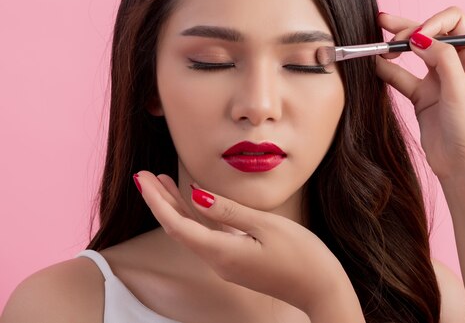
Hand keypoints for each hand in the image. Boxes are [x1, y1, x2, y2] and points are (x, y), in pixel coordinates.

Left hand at [133, 171, 363, 321]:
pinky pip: (208, 236)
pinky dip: (196, 217)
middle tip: (142, 176)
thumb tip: (195, 195)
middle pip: (179, 228)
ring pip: (192, 232)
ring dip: (175, 207)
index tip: (141, 179)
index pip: (177, 224)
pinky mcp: (238, 261)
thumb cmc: (301, 256)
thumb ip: (228, 211)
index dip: (157, 201)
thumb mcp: (266, 226)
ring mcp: (228, 263)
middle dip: (159, 201)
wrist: (321, 289)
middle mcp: (218, 261)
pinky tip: (195, 202)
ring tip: (162, 183)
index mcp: (222, 252)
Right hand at [375, 7, 464, 183]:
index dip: (435, 23)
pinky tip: (375, 64)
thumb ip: (442, 58)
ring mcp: (439, 80)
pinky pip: (403, 76)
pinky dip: (388, 69)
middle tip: (386, 28)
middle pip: (431, 33)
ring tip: (378, 43)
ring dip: (397, 45)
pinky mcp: (423, 95)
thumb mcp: (459, 90)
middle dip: (409, 28)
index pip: (455, 22)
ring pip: (415, 53)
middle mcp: (458, 64)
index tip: (418, 37)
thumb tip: (419, 36)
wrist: (463, 167)